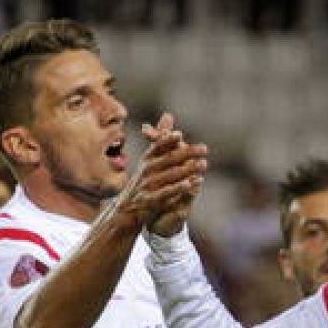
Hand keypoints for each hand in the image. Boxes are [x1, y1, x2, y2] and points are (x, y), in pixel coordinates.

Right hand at [126, 113, 207, 234]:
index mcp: (147, 161)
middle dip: (186, 153)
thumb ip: (161, 140)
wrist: (123, 212)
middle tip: (204, 149)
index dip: (166, 141)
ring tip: (203, 164)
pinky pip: (165, 193)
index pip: (157, 147)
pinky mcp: (149, 201)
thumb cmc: (141, 185)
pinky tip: (190, 184)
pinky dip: (178, 188)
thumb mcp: (150, 162)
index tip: (179, 135)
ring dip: (187, 169)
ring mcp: (147, 186)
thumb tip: (169, 114)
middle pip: (167, 159)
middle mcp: (145, 171)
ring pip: (168, 175)